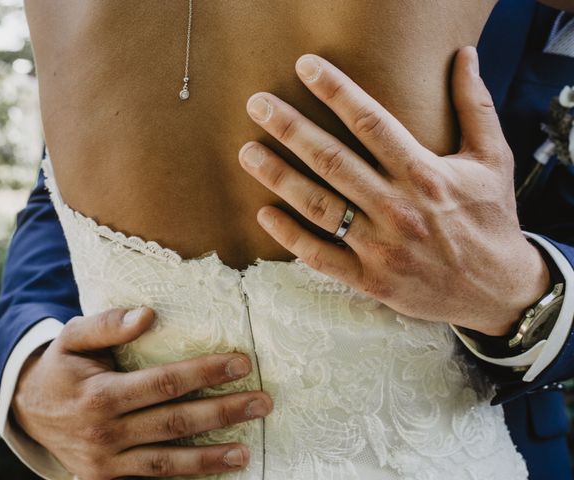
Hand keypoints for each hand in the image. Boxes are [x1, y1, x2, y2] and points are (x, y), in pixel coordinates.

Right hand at [12, 307, 271, 478]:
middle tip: (262, 403)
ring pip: (168, 463)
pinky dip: (185, 478)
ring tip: (247, 453)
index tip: (241, 362)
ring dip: (211, 459)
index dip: (205, 372)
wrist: (28, 411)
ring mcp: (106, 464)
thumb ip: (107, 324)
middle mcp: (105, 434)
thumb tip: (147, 314)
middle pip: (176, 423)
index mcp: (100, 395)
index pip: (165, 383)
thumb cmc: (61, 367)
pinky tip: (214, 472)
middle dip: (223, 413)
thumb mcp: (72, 337)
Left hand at [238, 47, 549, 335]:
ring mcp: (381, 247)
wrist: (499, 290)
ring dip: (279, 178)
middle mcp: (398, 208)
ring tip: (248, 152)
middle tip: (258, 104)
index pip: (371, 123)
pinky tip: (265, 214)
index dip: (336, 91)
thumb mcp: (493, 160)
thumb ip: (476, 107)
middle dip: (291, 129)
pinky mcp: (371, 279)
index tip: (304, 67)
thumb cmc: (491, 219)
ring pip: (319, 207)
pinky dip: (290, 237)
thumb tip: (466, 56)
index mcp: (425, 175)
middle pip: (333, 161)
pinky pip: (321, 256)